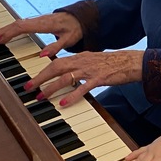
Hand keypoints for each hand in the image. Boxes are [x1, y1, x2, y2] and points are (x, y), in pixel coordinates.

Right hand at [0, 12, 82, 55]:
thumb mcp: (69, 40)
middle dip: (2, 32)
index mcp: (44, 25)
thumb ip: (56, 47)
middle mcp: (38, 21)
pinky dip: (11, 29)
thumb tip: (42, 55)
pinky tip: (5, 35)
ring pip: (17, 23)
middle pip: (16, 24)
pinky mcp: (37, 22)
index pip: (22, 27)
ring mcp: (37, 20)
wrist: (80, 18)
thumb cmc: (75, 29)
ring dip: (4, 30)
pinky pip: (21, 24)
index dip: (8, 32)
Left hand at [27, 49, 143, 106]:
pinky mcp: (99, 79)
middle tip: (28, 88)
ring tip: (41, 97)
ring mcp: (90, 70)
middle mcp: (82, 61)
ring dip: (51, 87)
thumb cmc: (114, 63)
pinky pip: (83, 87)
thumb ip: (80, 65)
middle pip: (56, 67)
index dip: (42, 70)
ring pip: (66, 77)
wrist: (132, 61)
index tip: (31, 79)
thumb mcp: (93, 61)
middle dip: (40, 78)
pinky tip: (64, 103)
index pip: (56, 62)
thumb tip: (67, 73)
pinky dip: (72, 95)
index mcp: (80, 57)